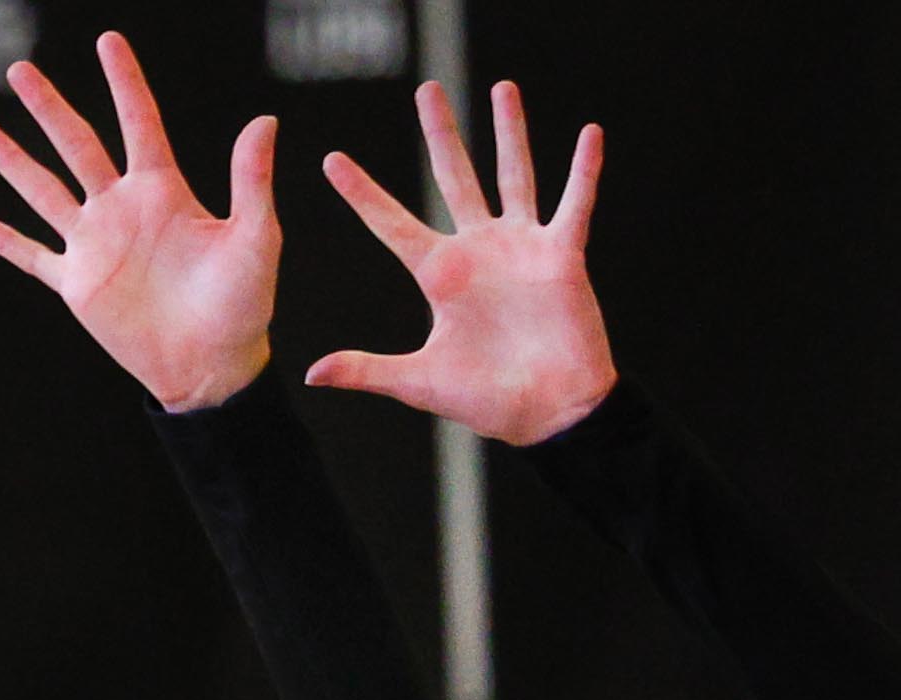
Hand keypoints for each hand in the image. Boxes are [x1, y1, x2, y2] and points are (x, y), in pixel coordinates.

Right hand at [0, 32, 278, 412]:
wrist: (211, 363)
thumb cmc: (244, 302)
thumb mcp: (257, 236)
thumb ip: (251, 180)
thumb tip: (264, 120)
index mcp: (164, 189)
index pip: (139, 121)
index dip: (123, 81)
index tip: (107, 40)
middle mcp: (122, 208)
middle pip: (76, 144)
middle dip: (48, 107)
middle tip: (19, 70)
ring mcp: (94, 245)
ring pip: (43, 191)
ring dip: (12, 161)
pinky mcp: (76, 285)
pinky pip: (32, 256)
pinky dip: (4, 240)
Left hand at [310, 81, 611, 445]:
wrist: (547, 412)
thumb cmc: (487, 399)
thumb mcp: (418, 382)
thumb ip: (366, 370)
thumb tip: (311, 374)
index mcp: (439, 276)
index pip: (391, 224)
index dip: (362, 194)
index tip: (332, 160)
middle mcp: (478, 251)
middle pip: (453, 177)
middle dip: (440, 135)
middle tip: (426, 90)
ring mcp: (521, 248)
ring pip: (513, 174)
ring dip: (509, 131)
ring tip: (501, 87)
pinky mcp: (563, 255)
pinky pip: (575, 204)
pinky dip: (584, 171)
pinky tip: (590, 134)